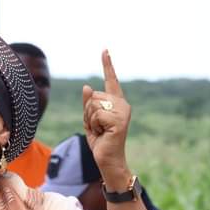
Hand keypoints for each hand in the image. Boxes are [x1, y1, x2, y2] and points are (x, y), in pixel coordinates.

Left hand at [82, 50, 131, 189]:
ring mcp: (123, 111)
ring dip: (90, 120)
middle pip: (93, 96)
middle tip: (98, 127)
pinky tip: (103, 134)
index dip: (107, 64)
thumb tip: (87, 87)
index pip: (111, 80)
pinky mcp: (119, 120)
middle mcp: (122, 104)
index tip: (104, 50)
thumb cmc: (100, 141)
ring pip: (93, 105)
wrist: (108, 159)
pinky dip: (94, 125)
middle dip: (88, 113)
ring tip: (101, 131)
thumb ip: (88, 104)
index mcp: (116, 102)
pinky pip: (96, 114)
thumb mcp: (90, 120)